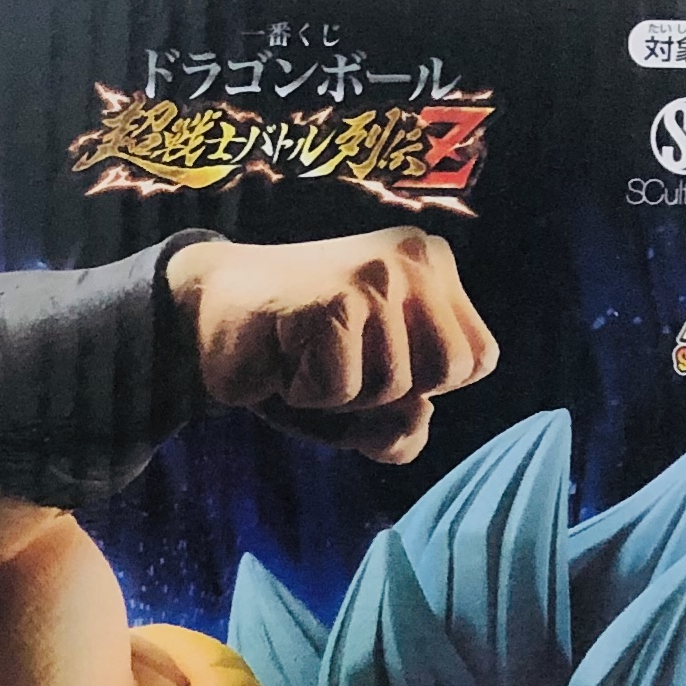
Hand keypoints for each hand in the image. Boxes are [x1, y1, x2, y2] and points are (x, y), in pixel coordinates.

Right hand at [168, 229, 497, 463]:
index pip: (478, 359)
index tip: (367, 359)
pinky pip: (341, 391)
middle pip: (447, 374)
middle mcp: (415, 260)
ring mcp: (376, 275)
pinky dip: (303, 395)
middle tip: (337, 362)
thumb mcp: (361, 399)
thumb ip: (402, 426)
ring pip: (393, 387)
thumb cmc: (291, 355)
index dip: (423, 386)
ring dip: (339, 398)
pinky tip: (281, 357)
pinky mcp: (334, 302)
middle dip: (388, 394)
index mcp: (434, 268)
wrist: (208, 312)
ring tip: (305, 358)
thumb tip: (416, 419)